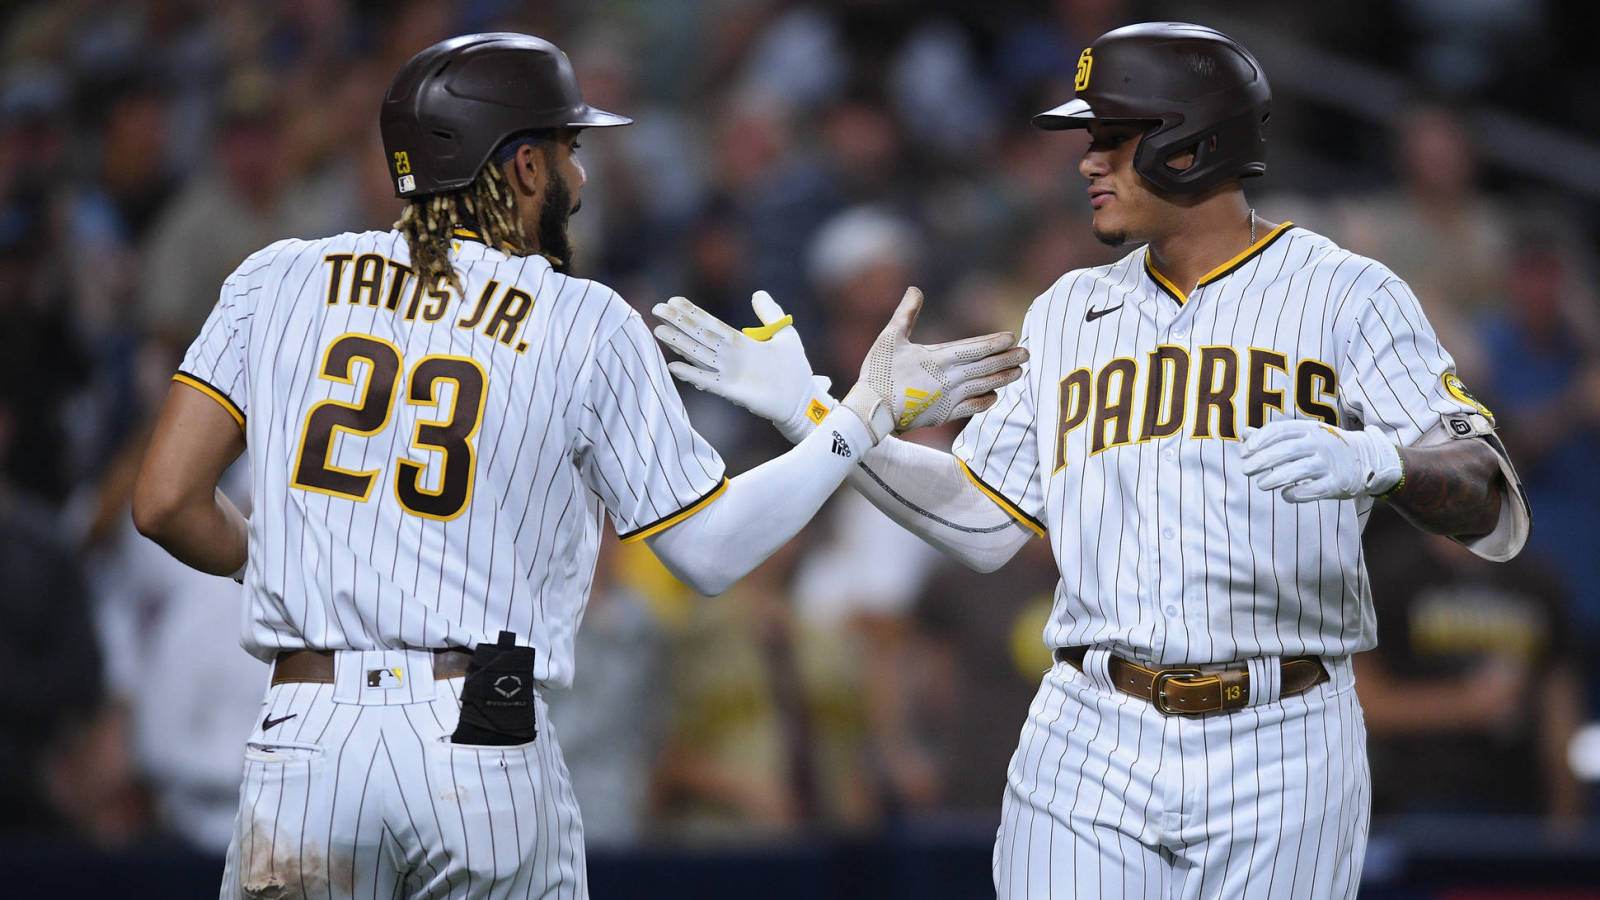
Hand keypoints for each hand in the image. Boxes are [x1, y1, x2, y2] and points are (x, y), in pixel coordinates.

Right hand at [652, 291, 834, 441]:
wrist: (802, 399)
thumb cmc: (794, 368)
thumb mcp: (784, 334)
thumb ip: (770, 313)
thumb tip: (758, 293)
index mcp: (740, 341)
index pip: (711, 323)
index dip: (692, 312)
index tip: (673, 300)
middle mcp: (730, 356)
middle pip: (699, 336)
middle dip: (678, 323)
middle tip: (656, 309)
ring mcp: (729, 373)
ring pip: (699, 355)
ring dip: (679, 344)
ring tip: (659, 331)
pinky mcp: (732, 391)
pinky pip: (708, 381)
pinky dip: (691, 374)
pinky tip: (674, 367)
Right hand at [840, 287, 1027, 442]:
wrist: (871, 410)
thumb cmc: (878, 372)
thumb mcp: (889, 337)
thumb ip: (906, 313)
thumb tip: (915, 289)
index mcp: (938, 358)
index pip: (975, 349)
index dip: (995, 343)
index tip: (1012, 337)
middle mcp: (948, 378)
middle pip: (986, 367)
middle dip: (1008, 359)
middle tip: (1027, 353)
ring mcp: (948, 398)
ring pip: (984, 387)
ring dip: (1003, 378)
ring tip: (1019, 372)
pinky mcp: (943, 414)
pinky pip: (971, 408)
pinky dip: (985, 401)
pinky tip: (995, 396)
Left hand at [1241, 419, 1401, 501]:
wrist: (1366, 458)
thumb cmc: (1324, 446)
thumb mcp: (1303, 435)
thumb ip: (1274, 435)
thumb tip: (1244, 434)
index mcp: (1308, 429)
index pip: (1279, 430)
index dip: (1258, 441)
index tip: (1244, 453)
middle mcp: (1319, 444)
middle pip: (1286, 450)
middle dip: (1261, 461)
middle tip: (1245, 470)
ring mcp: (1329, 464)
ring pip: (1298, 471)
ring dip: (1275, 478)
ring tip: (1261, 484)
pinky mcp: (1336, 483)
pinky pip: (1312, 490)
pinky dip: (1295, 494)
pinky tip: (1284, 494)